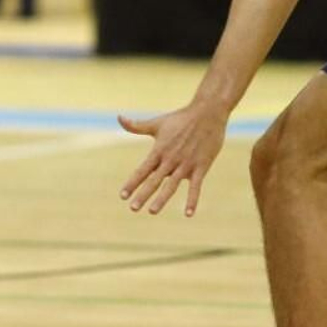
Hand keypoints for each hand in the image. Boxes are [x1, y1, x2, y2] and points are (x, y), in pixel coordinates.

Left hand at [118, 101, 228, 216]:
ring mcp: (186, 164)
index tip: (122, 195)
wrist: (207, 113)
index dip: (132, 183)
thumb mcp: (157, 123)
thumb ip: (137, 126)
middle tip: (133, 208)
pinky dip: (192, 200)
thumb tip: (119, 118)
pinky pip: (196, 187)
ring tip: (152, 211)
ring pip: (172, 185)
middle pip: (154, 180)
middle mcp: (170, 159)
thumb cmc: (181, 118)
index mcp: (159, 150)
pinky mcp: (201, 166)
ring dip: (162, 199)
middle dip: (143, 195)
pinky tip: (188, 214)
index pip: (142, 170)